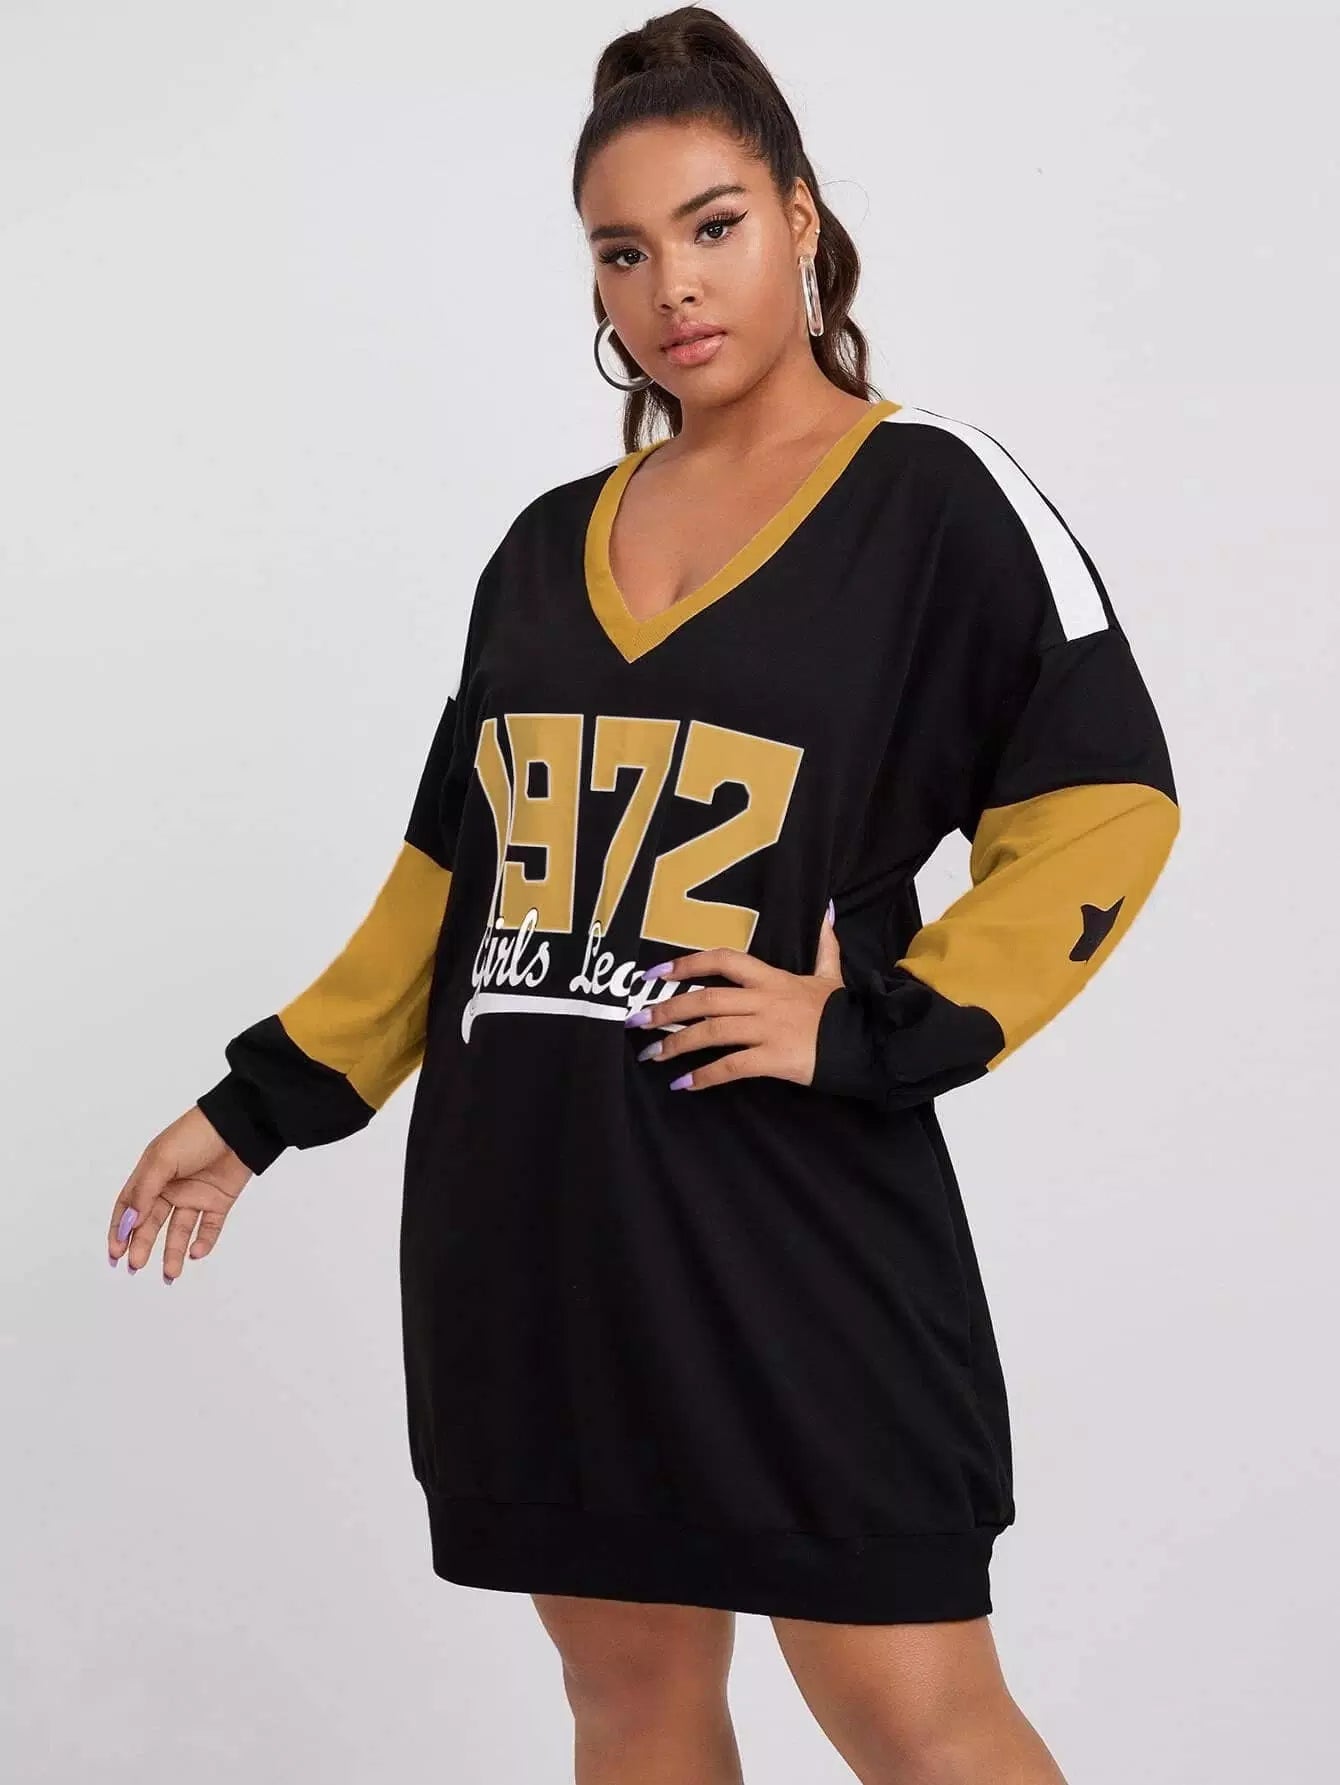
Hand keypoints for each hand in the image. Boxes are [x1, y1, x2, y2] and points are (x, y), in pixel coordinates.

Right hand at [107, 1106, 253, 1281]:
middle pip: (151, 1223)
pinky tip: (196, 1252)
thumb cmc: (196, 1135)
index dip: (120, 1230)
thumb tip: (129, 1223)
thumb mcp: (162, 1159)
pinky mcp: (219, 1201)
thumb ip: (144, 1192)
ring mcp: (195, 1195)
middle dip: (142, 1245)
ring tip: (170, 1273)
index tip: (115, 1253)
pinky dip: (203, 1242)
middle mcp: (171, 1187)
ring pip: (180, 1231)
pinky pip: (209, 1227)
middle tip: (135, 1266)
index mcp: (152, 1174)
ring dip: (173, 1252)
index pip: (128, 1207)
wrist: (240, 1126)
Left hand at [625, 900, 844, 1091]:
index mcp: (772, 978)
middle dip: (667, 1009)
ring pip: (712, 1032)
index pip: (723, 960)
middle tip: (637, 1021)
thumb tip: (827, 912)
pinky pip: (731, 1067)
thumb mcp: (831, 975)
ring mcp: (768, 1029)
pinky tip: (683, 1085)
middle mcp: (764, 1000)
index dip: (687, 964)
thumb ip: (824, 946)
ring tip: (650, 1055)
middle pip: (706, 999)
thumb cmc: (843, 1012)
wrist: (870, 1042)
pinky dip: (704, 1077)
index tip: (655, 972)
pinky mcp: (774, 1059)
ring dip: (676, 1044)